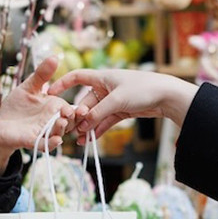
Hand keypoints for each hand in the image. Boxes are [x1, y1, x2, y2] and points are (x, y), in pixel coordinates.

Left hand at [0, 57, 77, 174]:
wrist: (1, 124)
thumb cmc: (17, 106)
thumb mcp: (29, 87)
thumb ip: (41, 75)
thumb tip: (55, 57)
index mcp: (54, 108)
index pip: (70, 109)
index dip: (78, 110)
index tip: (83, 108)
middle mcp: (52, 121)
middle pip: (68, 122)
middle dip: (72, 119)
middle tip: (72, 113)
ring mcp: (44, 132)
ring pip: (58, 133)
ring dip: (61, 128)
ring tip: (62, 122)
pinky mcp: (32, 141)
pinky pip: (44, 144)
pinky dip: (51, 143)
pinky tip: (56, 140)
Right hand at [48, 69, 198, 141]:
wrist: (167, 96)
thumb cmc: (143, 89)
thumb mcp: (117, 101)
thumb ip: (98, 113)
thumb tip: (82, 126)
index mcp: (102, 77)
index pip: (77, 77)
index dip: (63, 83)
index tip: (50, 93)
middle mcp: (105, 87)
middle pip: (85, 103)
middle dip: (79, 117)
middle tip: (70, 131)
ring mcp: (113, 100)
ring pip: (95, 114)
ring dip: (88, 127)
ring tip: (79, 141)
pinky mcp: (121, 111)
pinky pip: (105, 121)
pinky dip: (98, 129)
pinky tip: (90, 140)